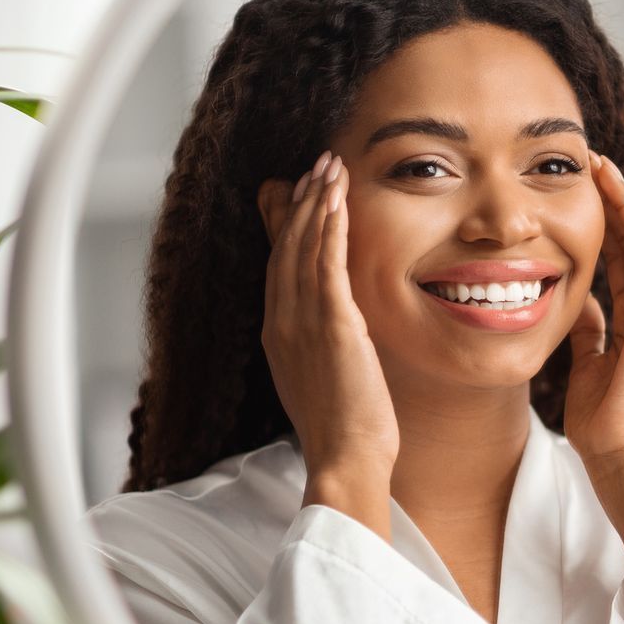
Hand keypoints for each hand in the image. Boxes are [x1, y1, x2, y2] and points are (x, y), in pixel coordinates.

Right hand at [259, 150, 398, 529]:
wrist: (345, 460)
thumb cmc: (345, 428)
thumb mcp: (327, 375)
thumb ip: (325, 342)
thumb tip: (337, 325)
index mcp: (279, 333)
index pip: (280, 265)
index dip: (291, 224)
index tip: (303, 192)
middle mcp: (282, 322)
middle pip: (286, 247)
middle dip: (302, 201)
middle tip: (317, 164)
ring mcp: (301, 323)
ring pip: (303, 248)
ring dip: (317, 203)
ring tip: (329, 166)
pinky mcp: (330, 327)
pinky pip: (325, 266)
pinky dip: (329, 229)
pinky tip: (337, 201)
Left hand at [563, 153, 623, 600]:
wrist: (619, 453)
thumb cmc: (603, 419)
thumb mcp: (583, 362)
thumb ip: (586, 330)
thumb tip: (575, 302)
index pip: (618, 257)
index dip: (601, 221)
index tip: (578, 189)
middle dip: (612, 200)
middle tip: (591, 162)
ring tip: (609, 169)